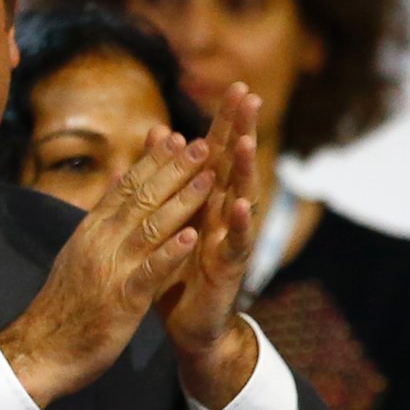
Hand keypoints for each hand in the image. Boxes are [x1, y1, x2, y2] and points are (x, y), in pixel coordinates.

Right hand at [0, 122, 215, 408]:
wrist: (40, 350)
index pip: (125, 188)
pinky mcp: (121, 300)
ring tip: (208, 178)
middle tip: (203, 144)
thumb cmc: (64, 307)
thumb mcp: (78, 256)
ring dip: (181, 201)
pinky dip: (170, 253)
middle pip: (141, 199)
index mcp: (91, 233)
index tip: (176, 137)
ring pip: (149, 227)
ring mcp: (110, 270)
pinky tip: (191, 237)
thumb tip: (113, 188)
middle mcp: (100, 244)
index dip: (153, 161)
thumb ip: (100, 223)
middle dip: (174, 170)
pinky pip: (149, 272)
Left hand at [155, 82, 263, 409]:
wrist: (189, 323)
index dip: (225, 122)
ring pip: (240, 199)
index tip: (235, 87)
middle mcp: (224, 215)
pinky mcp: (229, 269)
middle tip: (251, 97)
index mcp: (207, 201)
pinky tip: (240, 205)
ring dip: (243, 171)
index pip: (217, 155)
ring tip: (245, 142)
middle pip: (234, 167)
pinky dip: (237, 225)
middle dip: (242, 132)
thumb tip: (158, 132)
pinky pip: (234, 244)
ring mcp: (230, 241)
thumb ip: (167, 177)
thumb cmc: (180, 267)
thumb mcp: (169, 218)